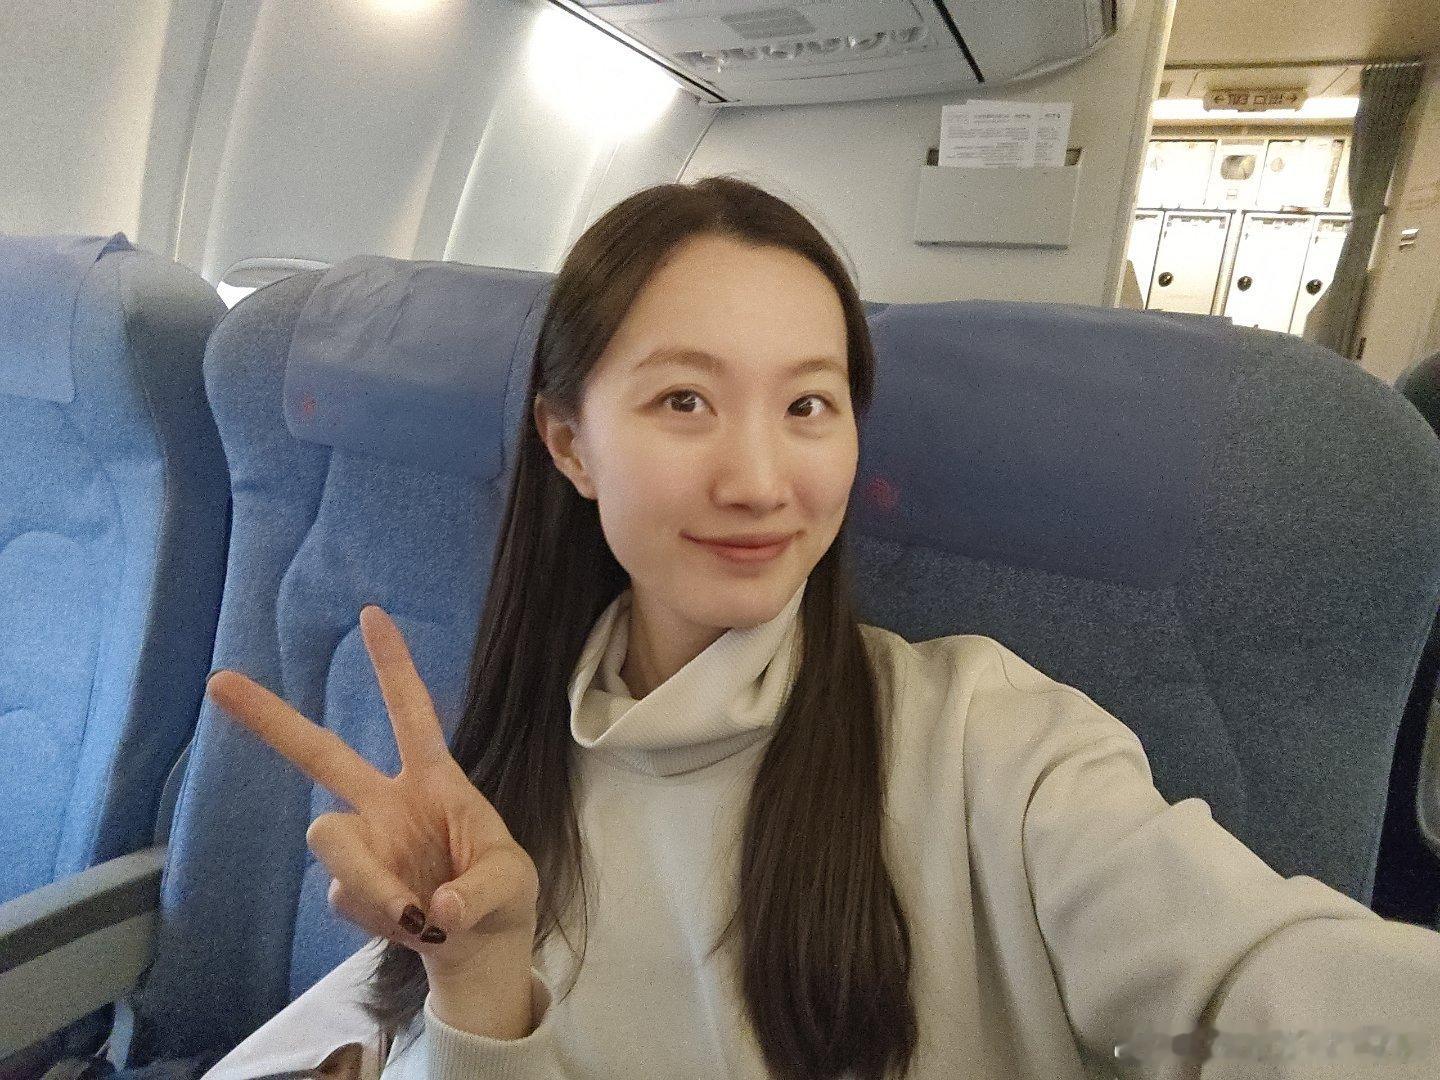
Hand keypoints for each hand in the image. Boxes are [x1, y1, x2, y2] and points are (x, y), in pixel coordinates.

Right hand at [205, 605, 539, 986]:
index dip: (393, 668)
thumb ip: (478, 892)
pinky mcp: (351, 890)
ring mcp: (365, 845)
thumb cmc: (501, 895)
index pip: (412, 715)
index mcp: (435, 781)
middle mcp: (387, 804)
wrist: (482, 950)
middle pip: (321, 754)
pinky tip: (413, 928)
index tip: (372, 613)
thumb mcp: (512, 885)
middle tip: (218, 681)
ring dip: (369, 878)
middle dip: (271, 719)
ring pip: (330, 839)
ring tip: (416, 916)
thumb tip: (432, 907)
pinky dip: (382, 917)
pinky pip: (348, 898)